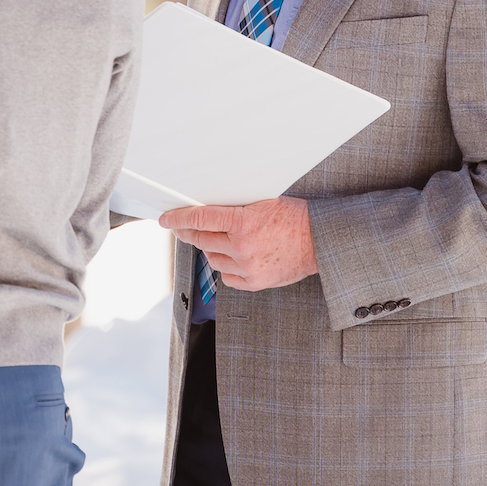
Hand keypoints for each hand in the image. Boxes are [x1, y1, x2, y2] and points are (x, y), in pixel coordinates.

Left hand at [160, 197, 316, 291]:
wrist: (320, 241)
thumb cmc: (294, 218)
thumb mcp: (262, 203)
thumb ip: (233, 209)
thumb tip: (205, 210)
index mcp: (243, 221)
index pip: (199, 218)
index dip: (177, 218)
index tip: (166, 219)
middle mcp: (242, 246)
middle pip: (201, 239)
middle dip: (189, 232)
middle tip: (182, 227)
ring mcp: (248, 266)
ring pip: (212, 258)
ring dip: (210, 248)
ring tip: (219, 240)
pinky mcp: (255, 282)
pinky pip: (227, 276)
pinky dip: (226, 266)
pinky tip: (232, 257)